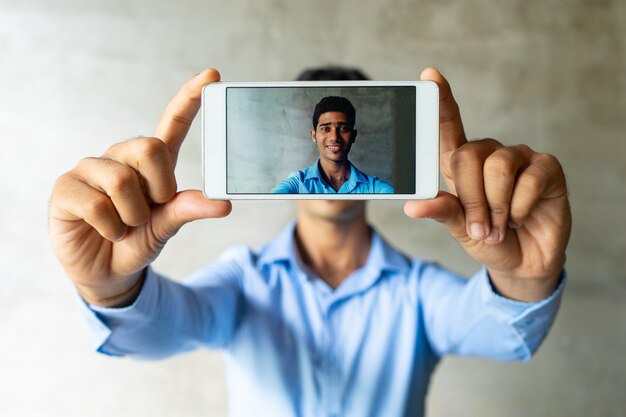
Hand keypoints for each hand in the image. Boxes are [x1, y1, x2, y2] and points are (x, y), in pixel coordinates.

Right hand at [49, 69, 230, 306]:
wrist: (108, 273)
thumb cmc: (138, 241)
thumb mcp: (168, 226)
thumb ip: (188, 210)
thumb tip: (224, 203)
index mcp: (151, 162)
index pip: (172, 123)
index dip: (190, 98)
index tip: (212, 75)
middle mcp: (121, 157)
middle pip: (149, 147)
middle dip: (158, 188)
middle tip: (152, 210)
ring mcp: (90, 169)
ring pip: (122, 181)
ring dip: (133, 216)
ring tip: (126, 226)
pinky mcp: (66, 188)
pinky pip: (97, 205)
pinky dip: (112, 228)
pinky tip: (107, 232)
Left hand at [404, 68, 570, 301]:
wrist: (523, 262)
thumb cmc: (487, 238)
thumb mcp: (458, 228)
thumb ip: (441, 211)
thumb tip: (413, 206)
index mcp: (461, 164)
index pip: (448, 126)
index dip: (440, 100)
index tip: (429, 76)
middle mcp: (488, 154)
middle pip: (468, 155)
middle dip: (471, 199)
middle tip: (479, 227)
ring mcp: (519, 157)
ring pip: (497, 167)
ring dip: (496, 206)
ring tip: (500, 225)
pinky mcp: (547, 167)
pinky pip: (528, 180)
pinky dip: (520, 207)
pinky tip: (523, 217)